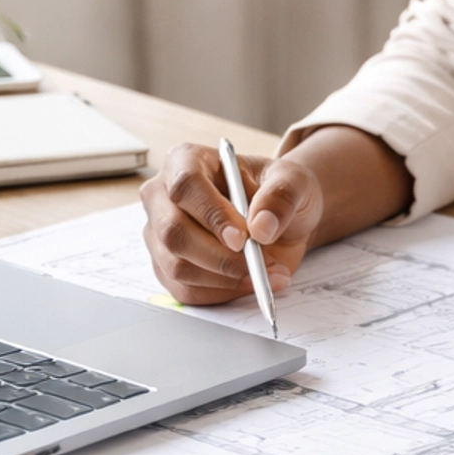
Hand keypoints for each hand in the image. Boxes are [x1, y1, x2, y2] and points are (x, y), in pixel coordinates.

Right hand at [141, 145, 323, 305]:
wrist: (278, 220)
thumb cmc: (276, 192)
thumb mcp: (293, 181)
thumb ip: (281, 197)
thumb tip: (261, 226)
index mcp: (186, 161)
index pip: (186, 186)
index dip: (212, 214)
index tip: (242, 238)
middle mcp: (163, 197)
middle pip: (174, 232)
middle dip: (219, 256)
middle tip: (257, 264)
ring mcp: (160, 234)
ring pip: (177, 267)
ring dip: (226, 278)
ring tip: (266, 271)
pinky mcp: (167, 267)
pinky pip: (185, 290)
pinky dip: (222, 293)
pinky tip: (250, 281)